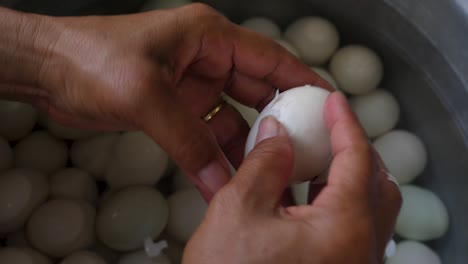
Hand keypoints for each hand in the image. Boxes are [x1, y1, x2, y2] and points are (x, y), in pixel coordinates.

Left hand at [0, 4, 329, 199]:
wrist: (49, 70)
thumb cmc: (89, 57)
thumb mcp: (145, 95)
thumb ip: (186, 138)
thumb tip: (217, 176)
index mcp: (208, 36)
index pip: (269, 57)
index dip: (300, 79)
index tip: (324, 103)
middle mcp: (206, 58)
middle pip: (256, 90)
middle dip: (275, 120)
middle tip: (297, 148)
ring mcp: (192, 84)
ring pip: (232, 116)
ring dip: (242, 145)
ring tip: (260, 173)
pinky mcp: (176, 106)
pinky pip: (206, 132)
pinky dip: (214, 154)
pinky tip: (223, 176)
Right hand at [184, 92, 401, 263]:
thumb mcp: (237, 210)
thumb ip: (263, 163)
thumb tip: (276, 133)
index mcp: (344, 230)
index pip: (358, 158)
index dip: (345, 122)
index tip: (333, 100)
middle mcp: (360, 250)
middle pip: (377, 184)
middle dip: (353, 150)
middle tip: (327, 129)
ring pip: (365, 208)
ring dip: (343, 176)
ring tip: (311, 158)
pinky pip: (347, 228)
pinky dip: (331, 203)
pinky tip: (301, 194)